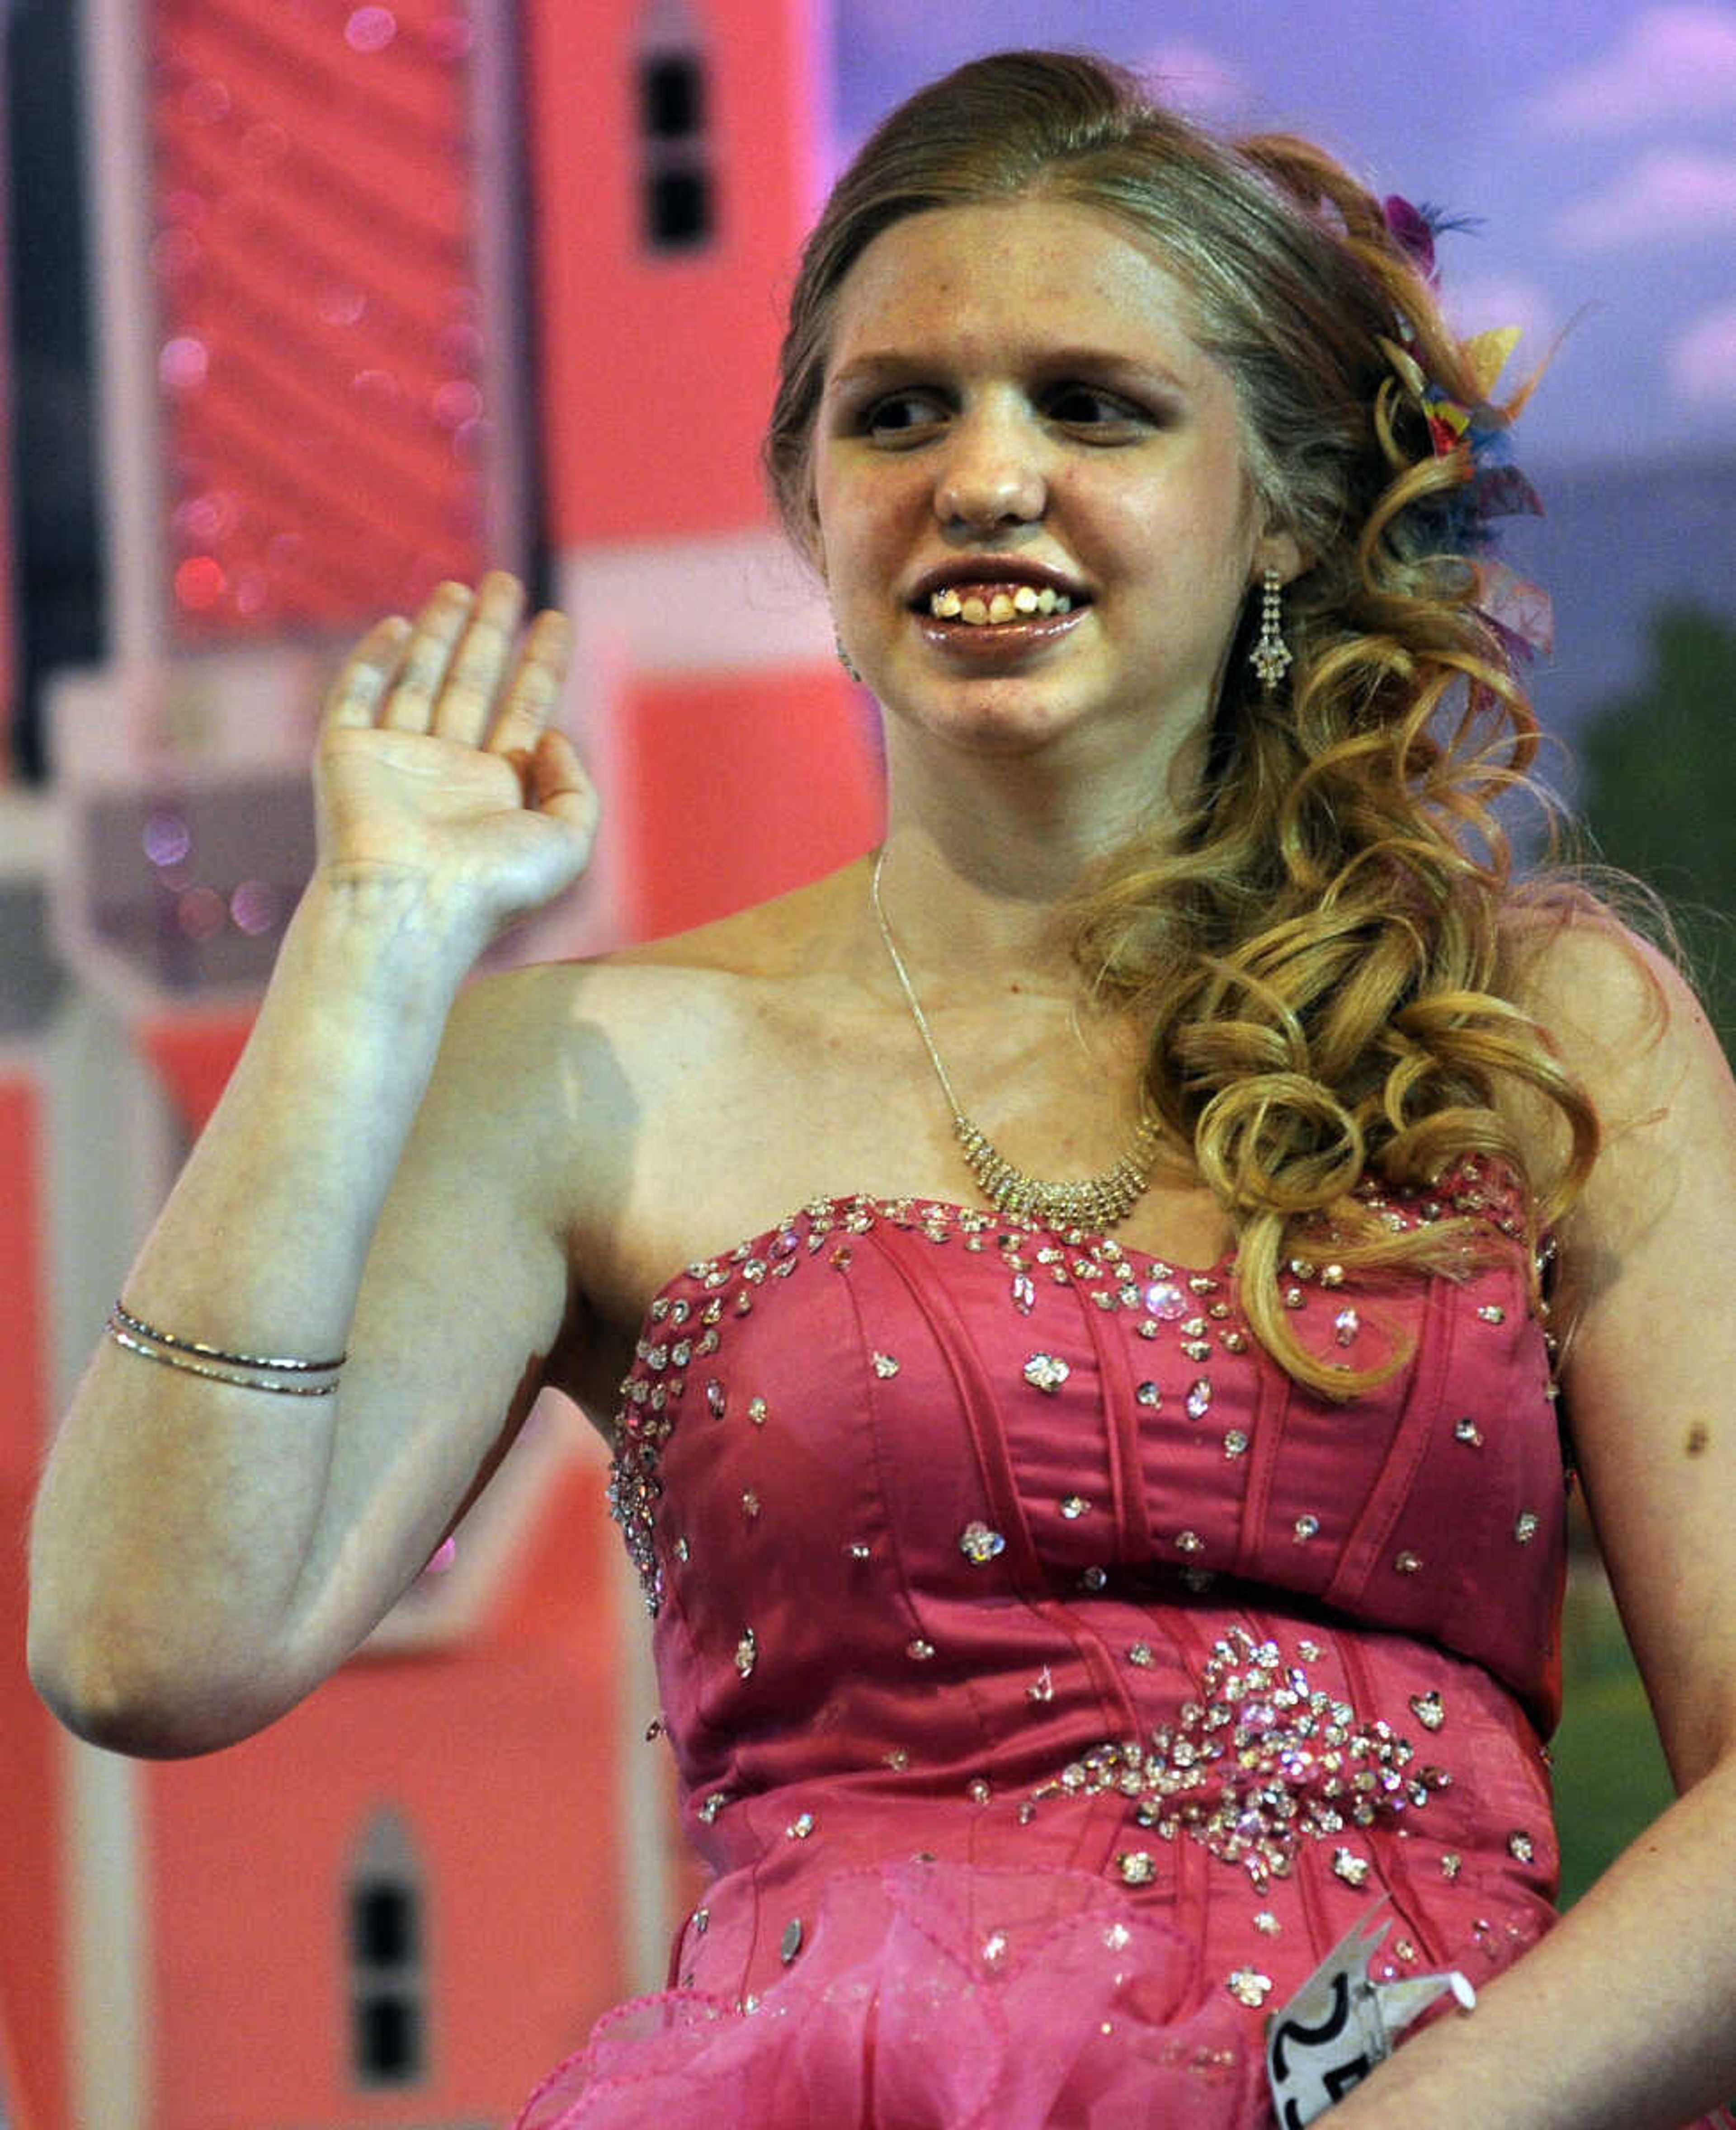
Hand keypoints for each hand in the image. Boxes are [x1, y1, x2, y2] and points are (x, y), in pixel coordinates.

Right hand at [316, 574, 597, 949]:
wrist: (413, 904)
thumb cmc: (491, 887)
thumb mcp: (568, 843)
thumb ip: (576, 787)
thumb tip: (551, 734)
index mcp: (497, 791)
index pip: (524, 709)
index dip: (542, 664)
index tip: (557, 619)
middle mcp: (447, 771)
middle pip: (474, 683)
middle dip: (492, 632)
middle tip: (507, 582)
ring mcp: (396, 761)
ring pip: (421, 679)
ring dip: (440, 632)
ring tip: (462, 588)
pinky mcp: (347, 755)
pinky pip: (358, 696)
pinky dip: (373, 660)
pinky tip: (396, 626)